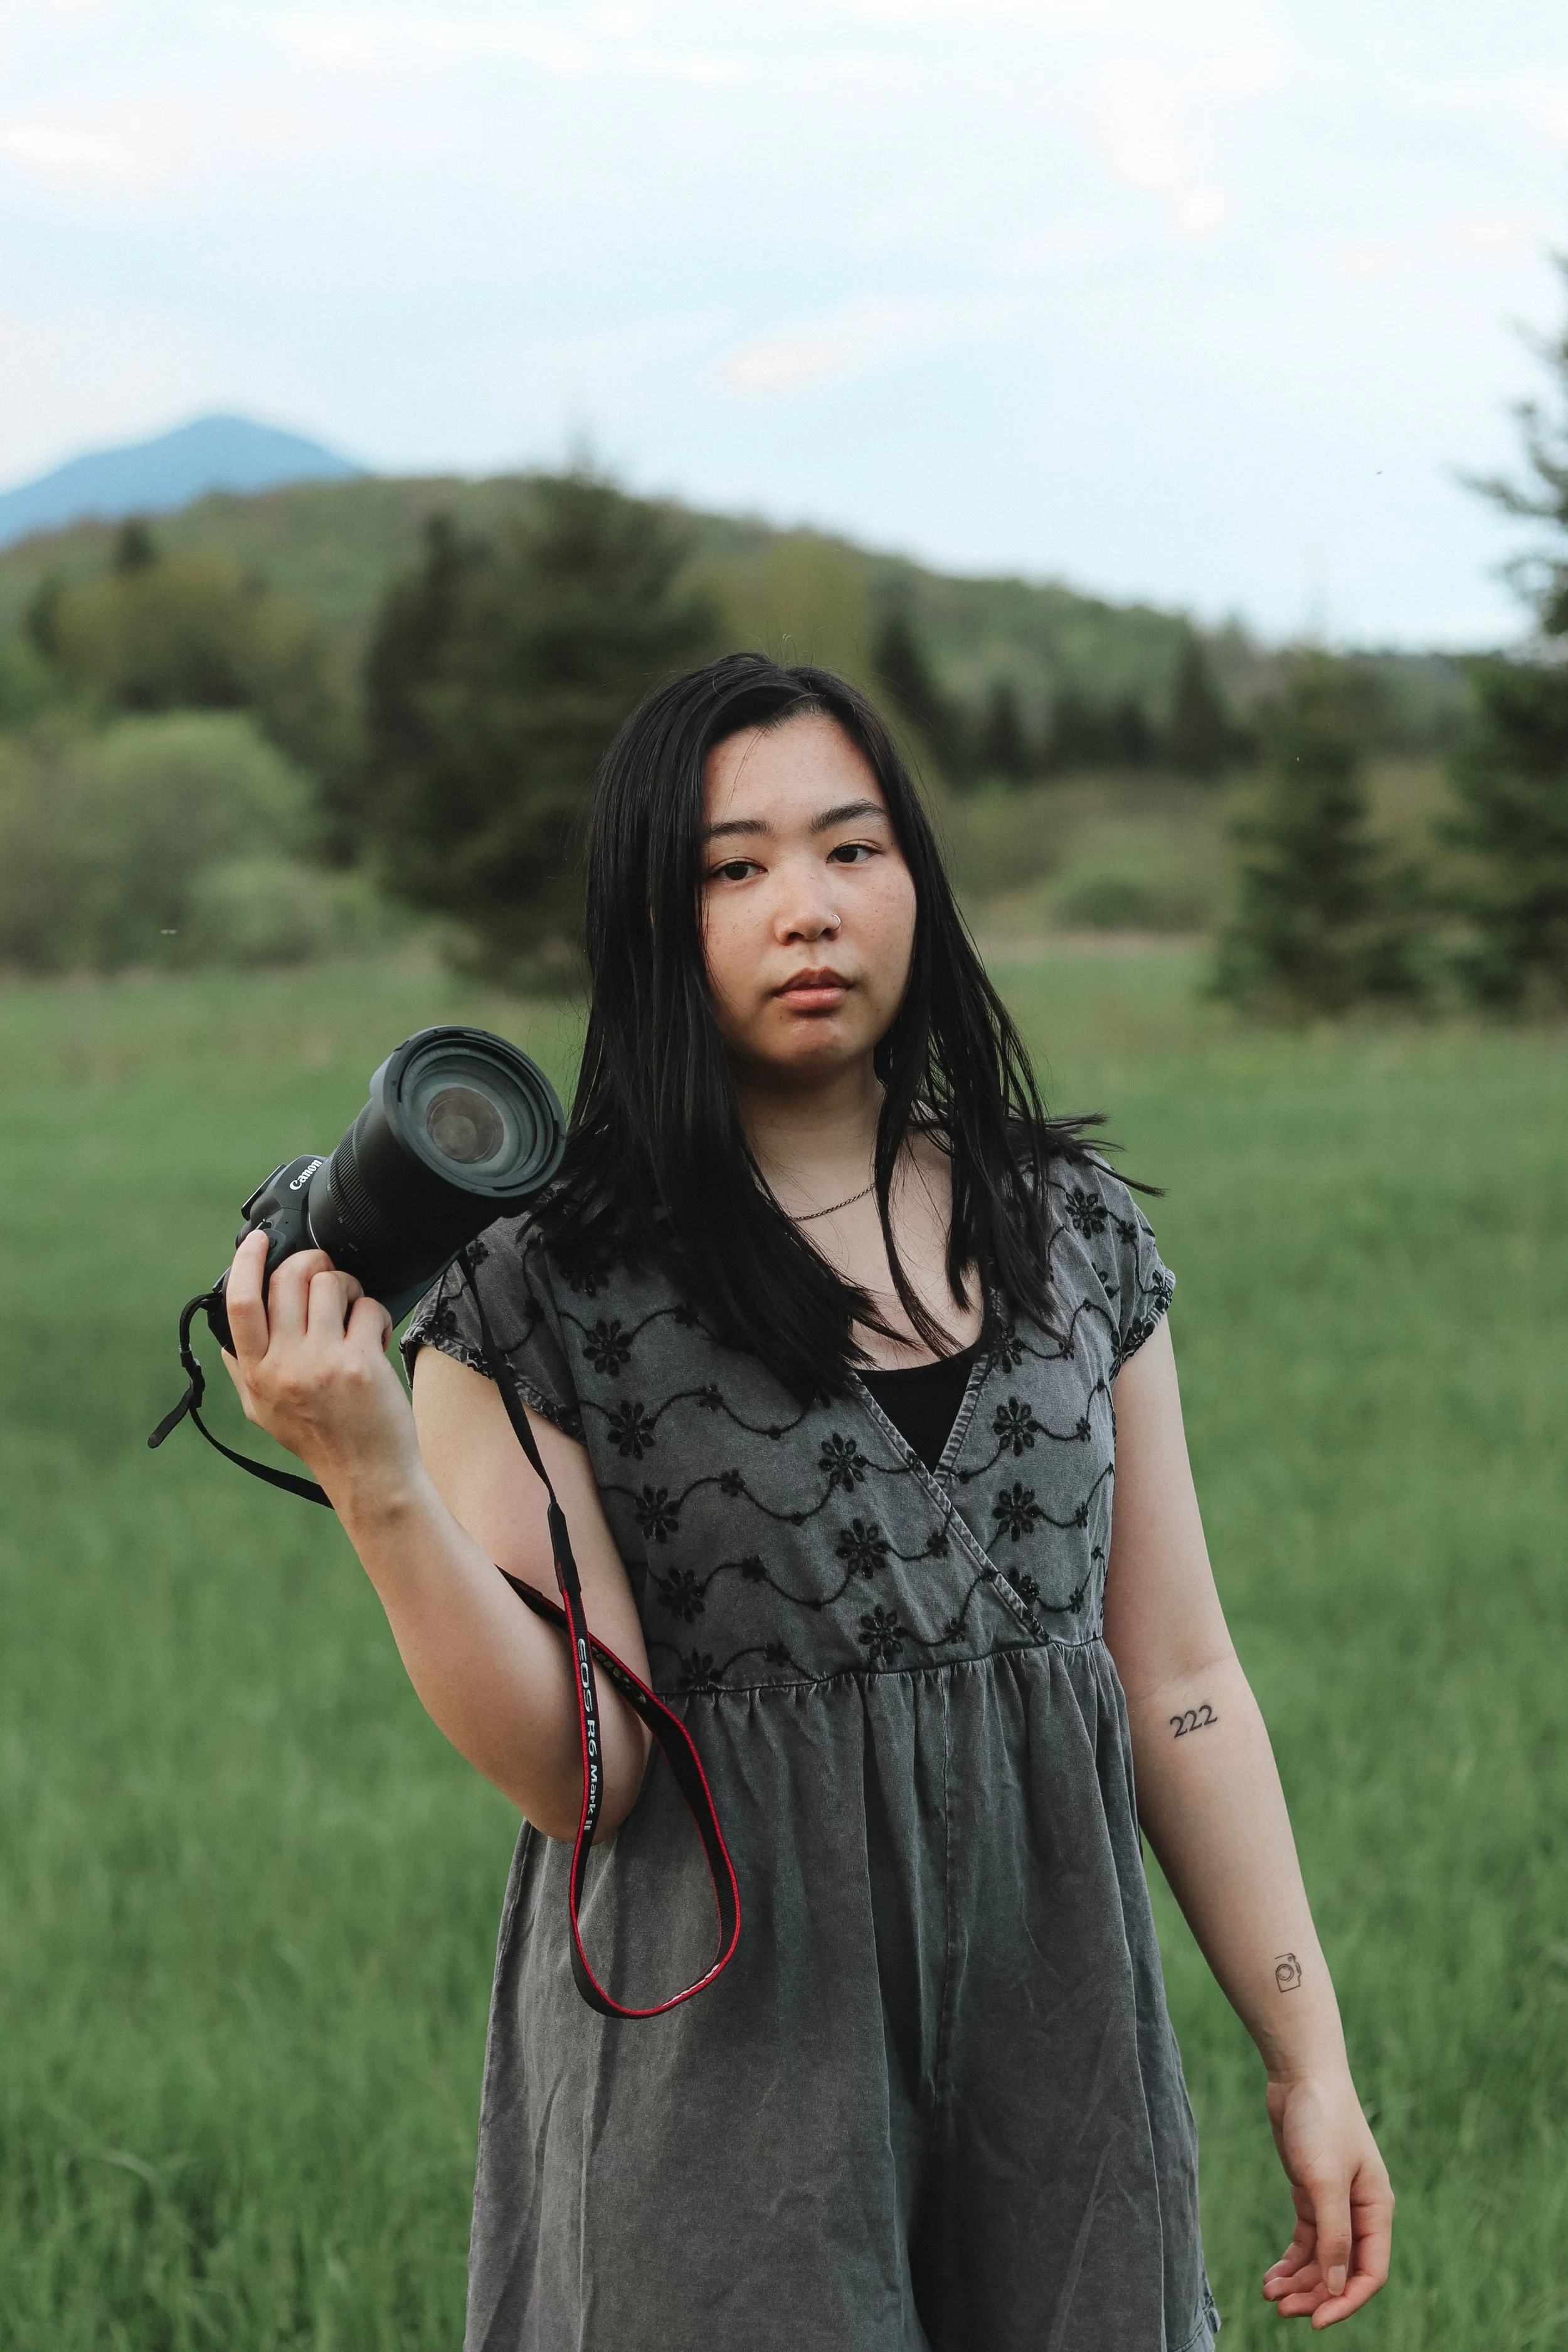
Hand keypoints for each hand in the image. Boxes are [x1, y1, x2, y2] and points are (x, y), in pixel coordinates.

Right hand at [221, 1229, 417, 1506]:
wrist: (367, 1475)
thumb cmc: (320, 1440)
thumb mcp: (263, 1411)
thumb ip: (242, 1370)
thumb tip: (226, 1335)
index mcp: (257, 1372)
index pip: (239, 1303)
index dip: (247, 1262)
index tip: (257, 1240)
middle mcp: (284, 1365)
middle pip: (288, 1279)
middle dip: (312, 1262)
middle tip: (325, 1272)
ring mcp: (322, 1363)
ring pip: (330, 1284)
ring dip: (347, 1286)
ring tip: (353, 1310)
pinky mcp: (360, 1364)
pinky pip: (367, 1307)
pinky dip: (375, 1314)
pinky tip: (375, 1336)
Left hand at [1262, 2072, 1392, 2326]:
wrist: (1300, 2075)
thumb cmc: (1321, 2121)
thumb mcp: (1326, 2181)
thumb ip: (1334, 2236)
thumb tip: (1338, 2288)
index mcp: (1377, 2210)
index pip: (1370, 2272)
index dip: (1346, 2301)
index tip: (1317, 2322)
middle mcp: (1359, 2212)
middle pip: (1343, 2271)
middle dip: (1316, 2294)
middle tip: (1282, 2310)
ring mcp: (1335, 2203)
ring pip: (1322, 2259)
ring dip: (1300, 2281)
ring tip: (1270, 2295)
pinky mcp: (1311, 2193)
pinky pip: (1306, 2240)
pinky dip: (1291, 2261)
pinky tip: (1272, 2276)